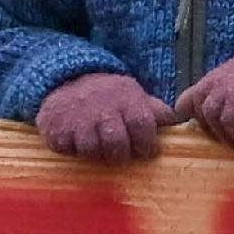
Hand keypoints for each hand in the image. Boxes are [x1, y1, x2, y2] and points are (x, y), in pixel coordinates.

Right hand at [32, 72, 166, 163]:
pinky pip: (66, 148)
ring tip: (98, 147)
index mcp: (126, 100)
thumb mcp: (133, 95)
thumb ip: (155, 110)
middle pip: (116, 143)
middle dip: (120, 154)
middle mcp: (102, 108)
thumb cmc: (108, 96)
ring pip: (91, 149)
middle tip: (120, 154)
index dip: (147, 143)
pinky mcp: (55, 127)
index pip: (142, 125)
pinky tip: (76, 142)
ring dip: (96, 153)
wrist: (67, 78)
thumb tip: (178, 121)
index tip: (146, 151)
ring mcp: (77, 118)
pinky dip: (71, 150)